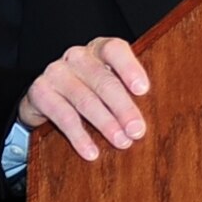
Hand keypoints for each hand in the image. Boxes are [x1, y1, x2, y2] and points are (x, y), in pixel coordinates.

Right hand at [17, 37, 149, 161]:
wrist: (45, 97)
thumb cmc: (90, 90)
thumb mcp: (109, 84)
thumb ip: (129, 90)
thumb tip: (161, 114)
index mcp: (99, 49)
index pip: (115, 50)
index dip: (130, 68)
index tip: (143, 90)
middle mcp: (77, 56)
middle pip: (103, 80)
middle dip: (123, 107)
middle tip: (138, 130)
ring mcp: (56, 72)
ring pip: (84, 99)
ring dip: (105, 124)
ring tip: (122, 143)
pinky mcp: (40, 92)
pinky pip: (62, 116)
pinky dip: (79, 136)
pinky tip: (91, 152)